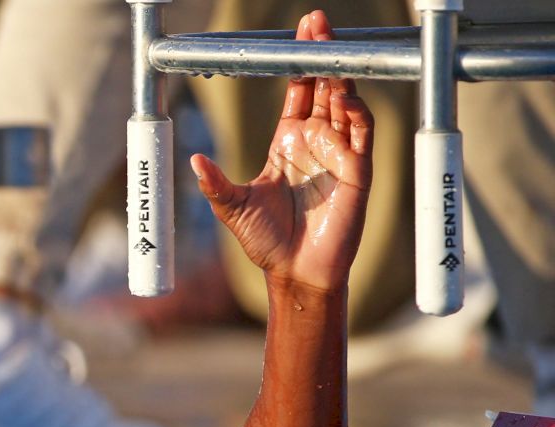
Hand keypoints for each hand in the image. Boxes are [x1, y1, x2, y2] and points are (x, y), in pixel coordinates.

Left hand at [190, 11, 372, 292]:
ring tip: (329, 46)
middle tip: (317, 23)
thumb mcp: (233, 207)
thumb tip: (194, 161)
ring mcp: (338, 155)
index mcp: (287, 144)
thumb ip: (215, 183)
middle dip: (321, 54)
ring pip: (343, 103)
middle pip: (323, 87)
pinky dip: (356, 113)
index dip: (299, 64)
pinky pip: (361, 135)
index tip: (300, 34)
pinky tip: (345, 96)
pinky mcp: (358, 172)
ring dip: (338, 75)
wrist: (294, 272)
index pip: (298, 93)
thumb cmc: (266, 241)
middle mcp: (316, 143)